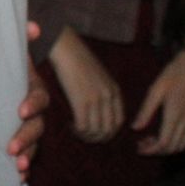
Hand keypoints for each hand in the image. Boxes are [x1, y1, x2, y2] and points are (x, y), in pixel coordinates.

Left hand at [8, 23, 48, 179]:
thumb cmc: (1, 59)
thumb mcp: (9, 46)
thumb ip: (21, 35)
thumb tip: (33, 25)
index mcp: (31, 87)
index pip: (38, 97)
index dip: (32, 103)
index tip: (20, 110)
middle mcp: (32, 108)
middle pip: (36, 126)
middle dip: (25, 138)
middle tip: (11, 150)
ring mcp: (26, 124)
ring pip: (32, 143)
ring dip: (26, 156)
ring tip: (17, 169)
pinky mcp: (16, 136)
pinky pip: (24, 153)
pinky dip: (21, 166)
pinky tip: (15, 180)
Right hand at [48, 26, 123, 142]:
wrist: (66, 47)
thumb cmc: (77, 59)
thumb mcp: (98, 76)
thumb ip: (102, 91)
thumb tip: (97, 110)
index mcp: (114, 90)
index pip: (118, 121)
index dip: (108, 131)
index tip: (95, 131)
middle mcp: (108, 97)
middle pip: (109, 129)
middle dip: (97, 137)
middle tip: (84, 135)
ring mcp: (96, 99)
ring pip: (96, 131)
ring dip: (86, 136)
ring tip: (76, 130)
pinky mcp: (81, 101)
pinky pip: (83, 126)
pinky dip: (77, 130)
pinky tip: (70, 125)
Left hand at [132, 41, 184, 155]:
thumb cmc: (174, 74)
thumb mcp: (156, 90)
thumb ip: (146, 111)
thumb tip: (135, 128)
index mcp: (174, 116)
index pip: (163, 144)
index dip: (150, 150)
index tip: (139, 148)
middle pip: (173, 147)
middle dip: (157, 151)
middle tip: (143, 144)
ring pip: (184, 146)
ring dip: (169, 148)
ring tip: (154, 141)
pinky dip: (182, 144)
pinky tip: (171, 137)